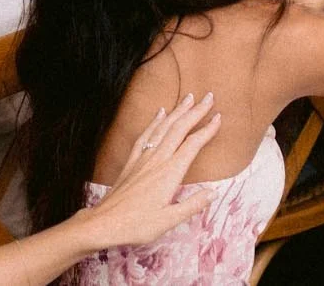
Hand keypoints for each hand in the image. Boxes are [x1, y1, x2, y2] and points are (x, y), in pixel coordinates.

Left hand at [72, 93, 223, 252]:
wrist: (104, 223)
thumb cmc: (136, 225)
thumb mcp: (168, 221)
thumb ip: (193, 205)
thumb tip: (214, 192)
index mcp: (170, 173)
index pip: (193, 145)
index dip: (207, 130)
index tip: (219, 117)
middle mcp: (157, 160)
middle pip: (179, 129)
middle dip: (195, 111)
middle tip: (208, 97)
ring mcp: (143, 158)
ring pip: (163, 128)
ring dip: (177, 111)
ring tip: (188, 98)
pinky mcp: (132, 162)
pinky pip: (145, 135)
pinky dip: (154, 121)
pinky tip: (159, 113)